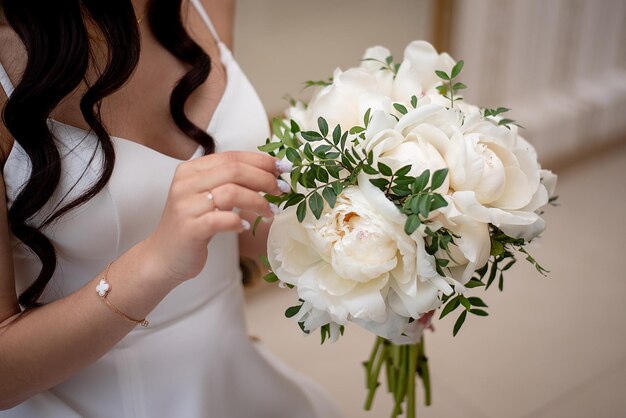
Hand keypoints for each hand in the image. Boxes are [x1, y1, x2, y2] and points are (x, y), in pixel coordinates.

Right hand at [141, 151, 291, 283]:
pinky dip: (239, 221)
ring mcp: (186, 205)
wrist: (163, 257)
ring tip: (270, 211)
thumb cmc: (193, 226)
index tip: (284, 168)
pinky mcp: (190, 228)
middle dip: (264, 178)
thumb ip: (229, 182)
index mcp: (191, 170)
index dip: (261, 160)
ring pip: (231, 192)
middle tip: (282, 190)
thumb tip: (270, 173)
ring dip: (258, 201)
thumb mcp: (207, 197)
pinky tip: (246, 226)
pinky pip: (223, 219)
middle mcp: (186, 183)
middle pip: (234, 170)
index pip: (232, 156)